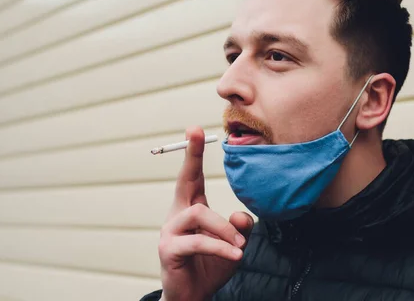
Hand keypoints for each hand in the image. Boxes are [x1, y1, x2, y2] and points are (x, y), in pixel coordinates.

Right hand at [158, 126, 253, 300]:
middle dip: (191, 154)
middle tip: (195, 132)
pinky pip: (199, 241)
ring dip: (223, 228)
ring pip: (199, 213)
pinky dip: (220, 247)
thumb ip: (239, 227)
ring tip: (240, 246)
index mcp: (191, 208)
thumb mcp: (231, 243)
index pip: (193, 176)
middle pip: (184, 180)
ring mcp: (170, 231)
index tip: (195, 129)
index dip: (194, 153)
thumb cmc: (210, 266)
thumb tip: (243, 216)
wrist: (192, 296)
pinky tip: (235, 254)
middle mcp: (178, 215)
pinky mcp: (170, 250)